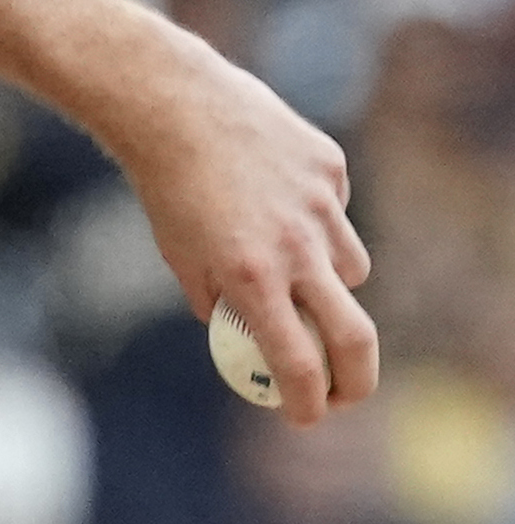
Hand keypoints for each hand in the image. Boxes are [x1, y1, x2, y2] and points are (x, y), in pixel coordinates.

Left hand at [116, 43, 375, 425]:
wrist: (173, 107)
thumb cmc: (168, 189)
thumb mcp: (180, 257)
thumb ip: (216, 302)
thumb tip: (248, 338)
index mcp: (250, 278)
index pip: (298, 363)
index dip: (307, 400)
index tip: (304, 416)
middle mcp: (295, 247)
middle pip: (354, 336)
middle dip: (356, 378)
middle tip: (346, 392)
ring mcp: (320, 207)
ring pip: (352, 269)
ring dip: (332, 283)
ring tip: (290, 259)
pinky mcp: (330, 169)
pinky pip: (337, 212)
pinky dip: (317, 219)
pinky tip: (276, 194)